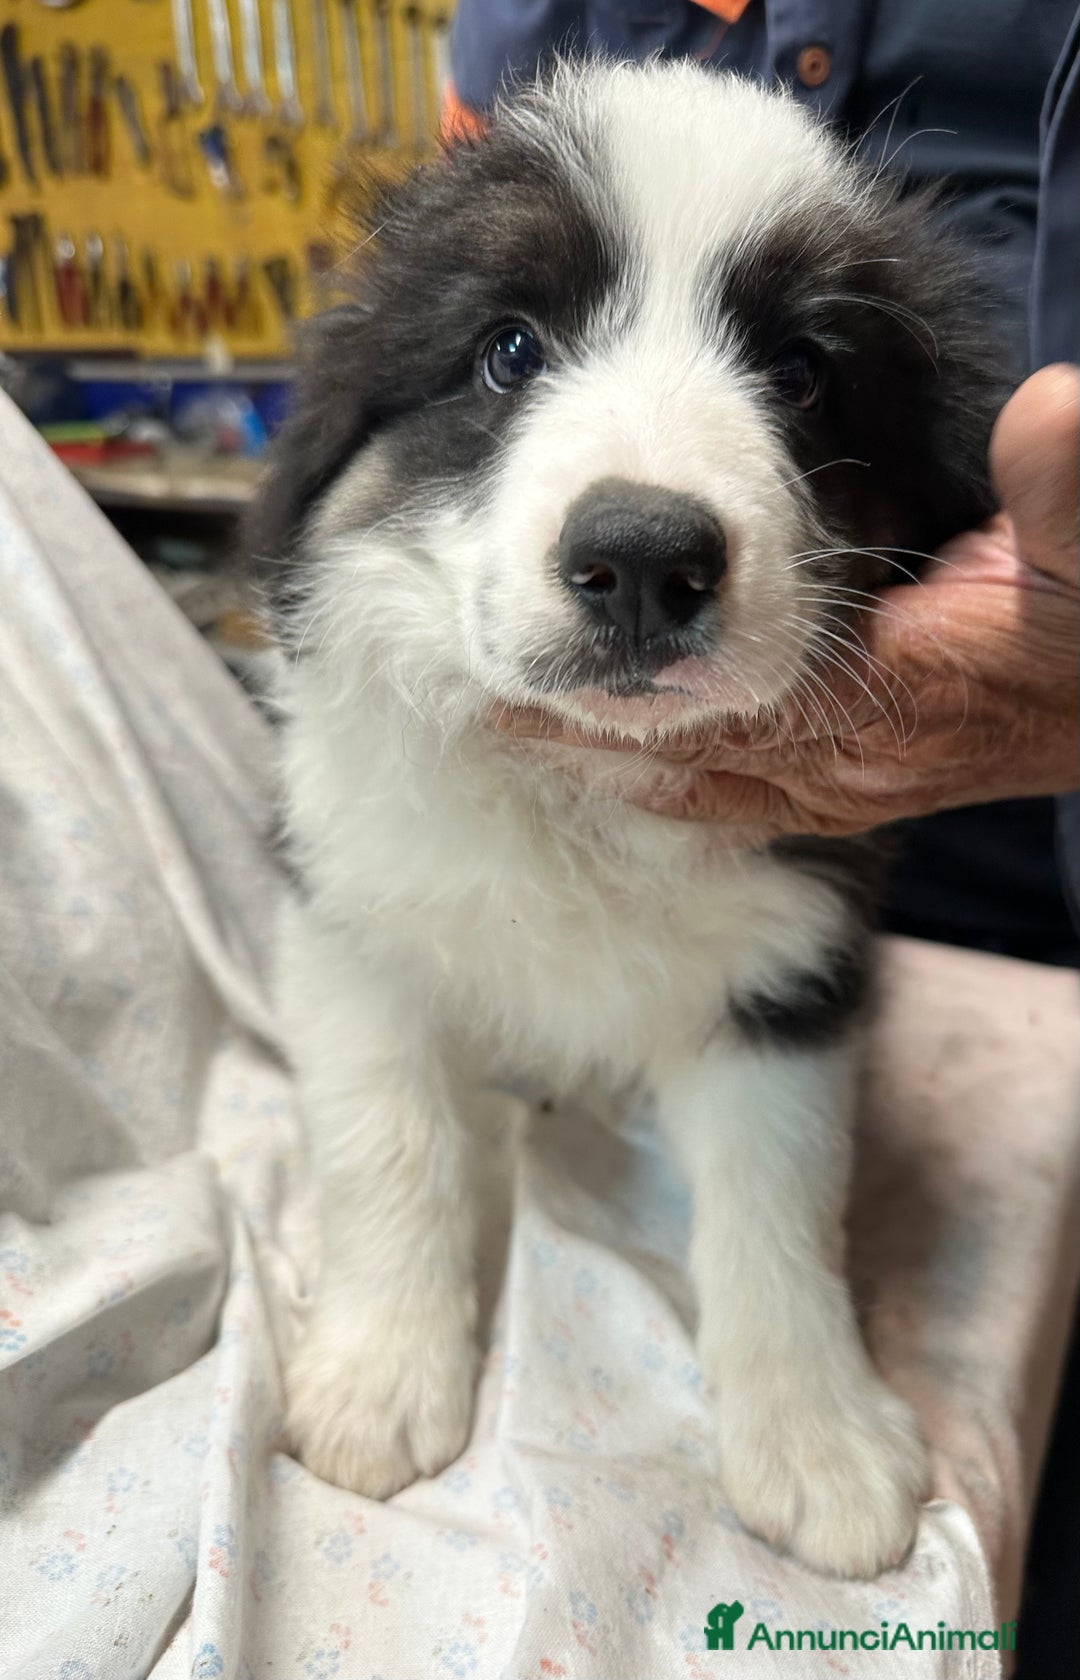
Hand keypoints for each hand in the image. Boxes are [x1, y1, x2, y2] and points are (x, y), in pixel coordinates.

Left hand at [496, 365, 1078, 837]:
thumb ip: (1060, 486)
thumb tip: (1052, 407)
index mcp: (901, 691)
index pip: (742, 703)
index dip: (636, 696)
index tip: (542, 670)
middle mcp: (860, 760)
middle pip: (699, 759)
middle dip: (596, 739)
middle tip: (495, 710)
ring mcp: (854, 789)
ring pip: (709, 791)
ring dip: (618, 770)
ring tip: (525, 740)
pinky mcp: (854, 798)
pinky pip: (741, 808)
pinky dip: (672, 790)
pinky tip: (613, 774)